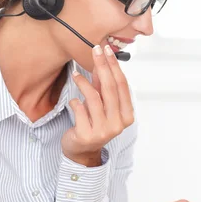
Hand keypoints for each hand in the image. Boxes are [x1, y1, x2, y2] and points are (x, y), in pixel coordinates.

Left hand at [62, 45, 133, 165]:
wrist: (82, 151)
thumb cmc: (94, 125)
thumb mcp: (102, 105)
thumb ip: (102, 88)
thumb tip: (101, 64)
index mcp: (127, 116)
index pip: (122, 86)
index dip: (114, 66)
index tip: (107, 51)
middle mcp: (118, 124)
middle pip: (110, 88)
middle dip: (102, 66)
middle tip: (94, 50)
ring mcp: (103, 130)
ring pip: (93, 97)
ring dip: (83, 82)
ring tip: (75, 74)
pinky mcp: (86, 134)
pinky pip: (79, 109)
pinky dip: (75, 102)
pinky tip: (73, 101)